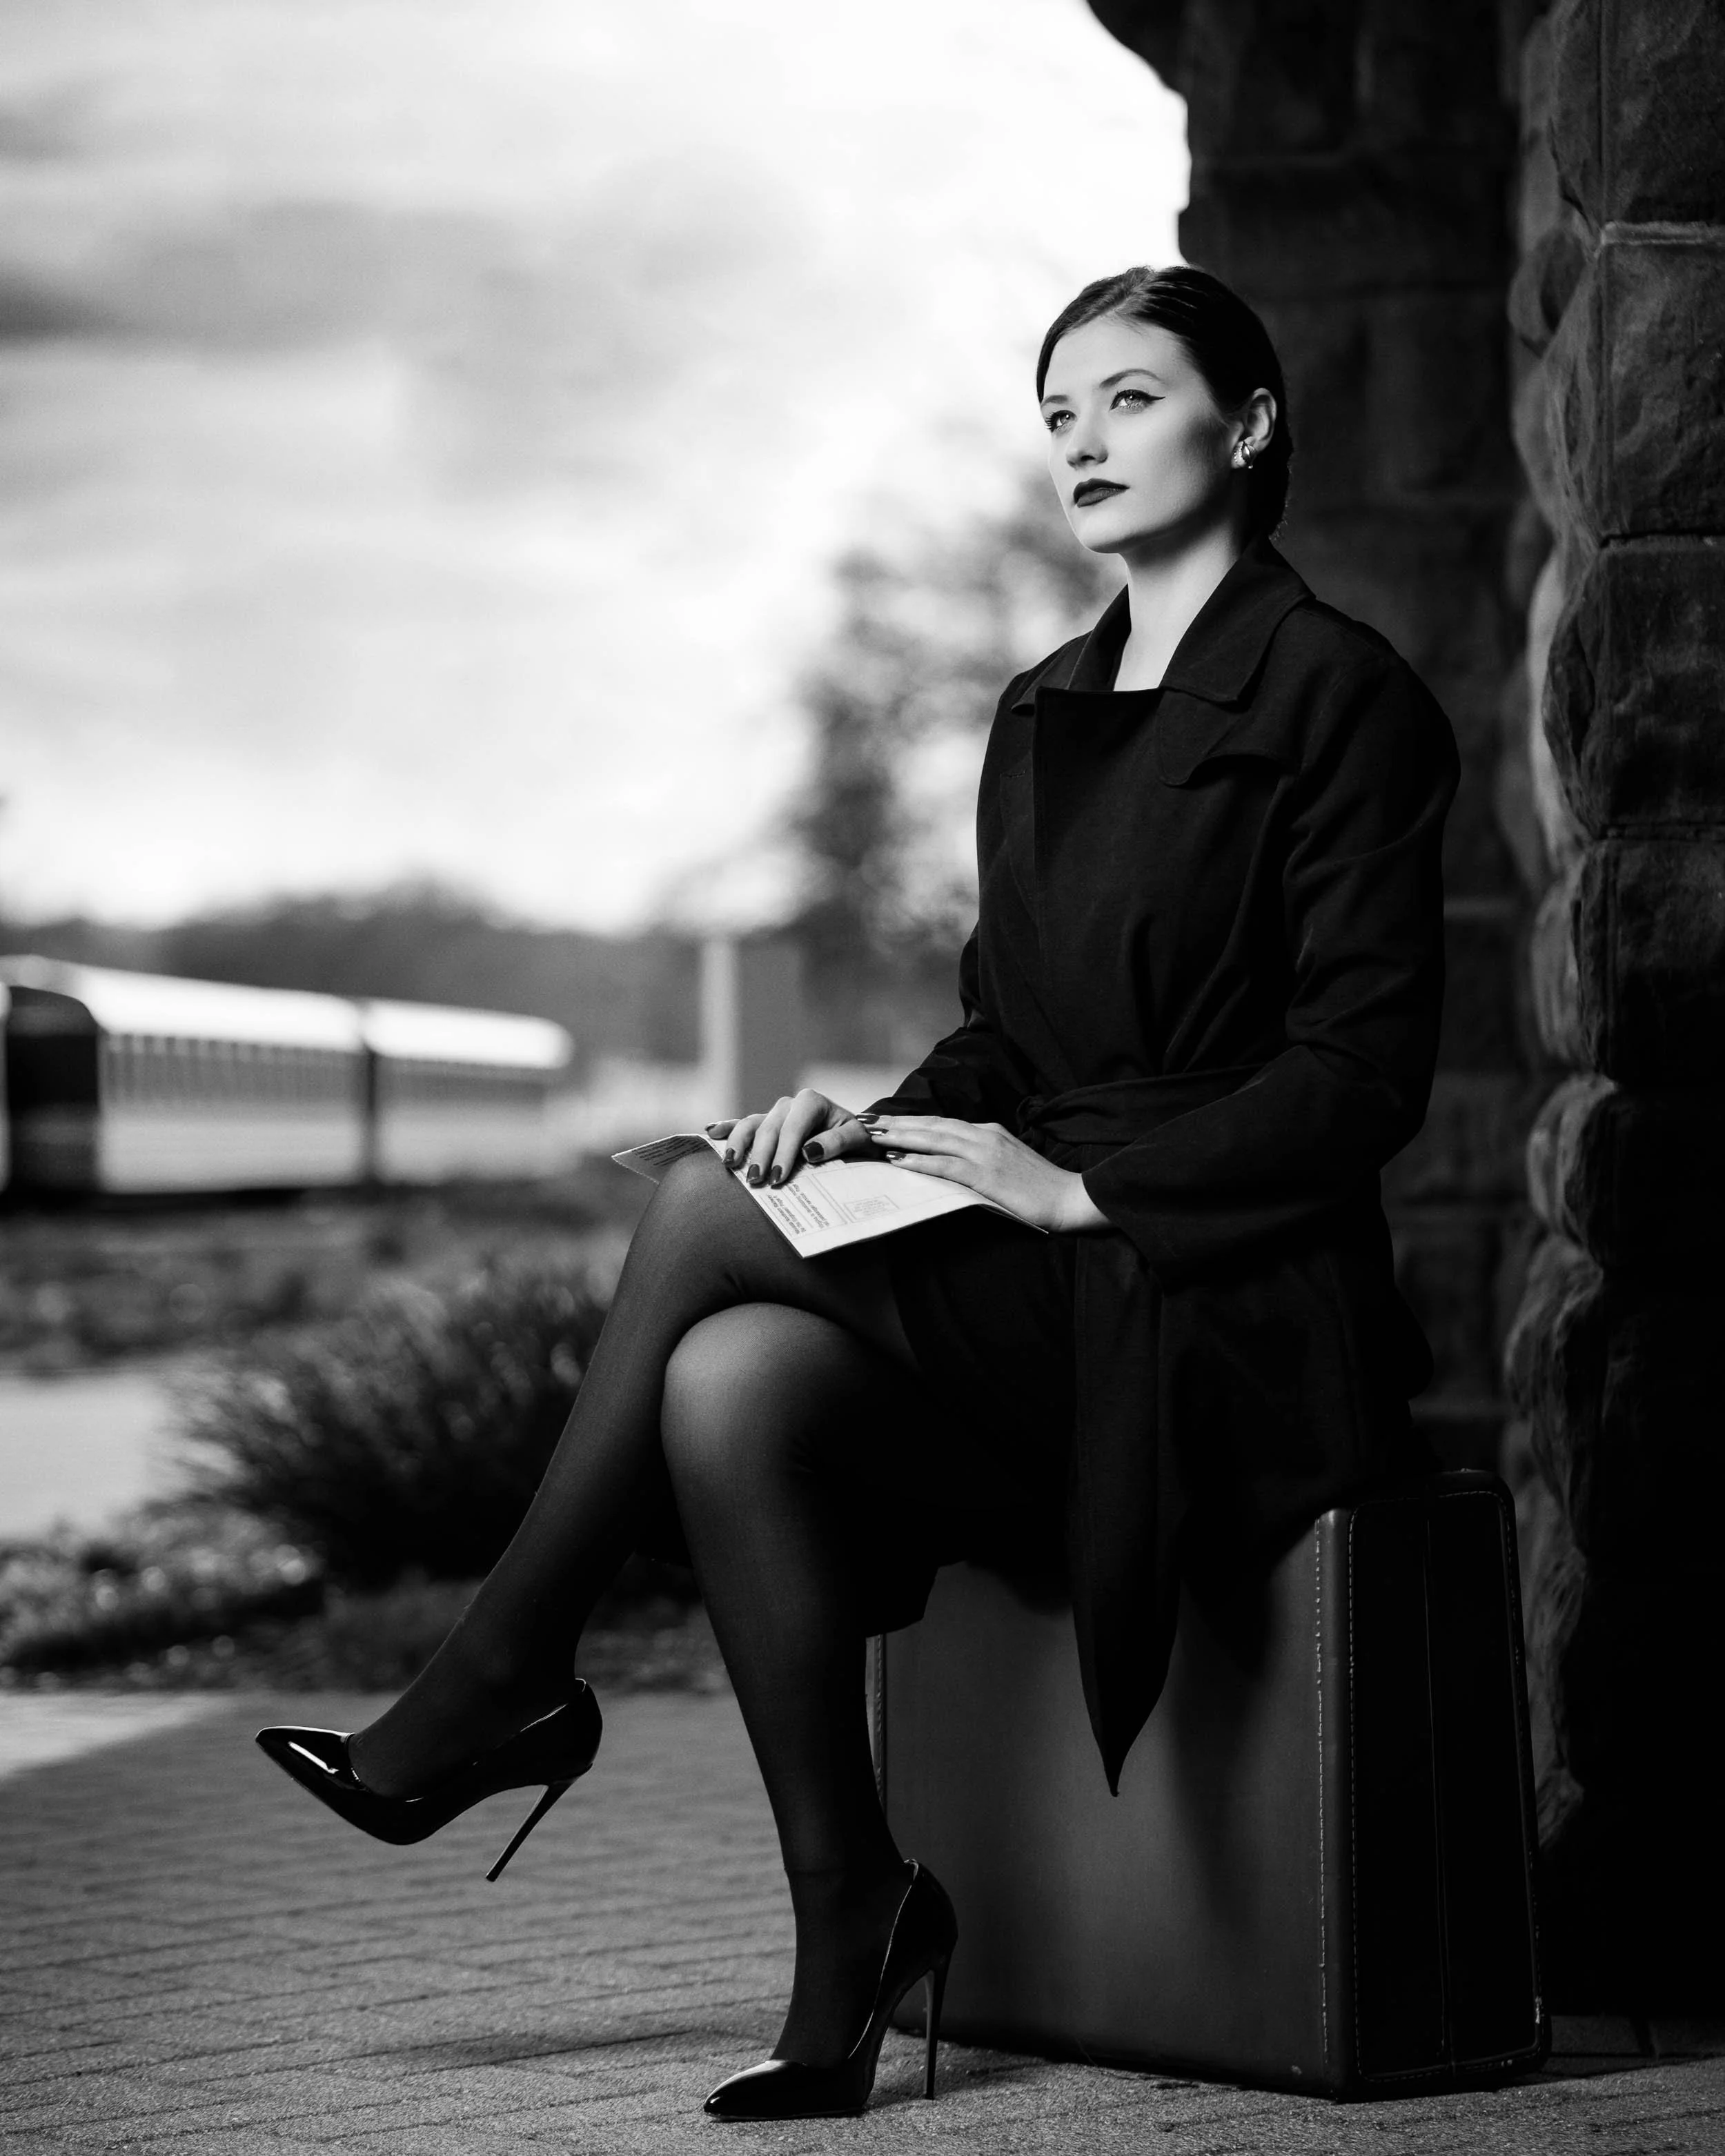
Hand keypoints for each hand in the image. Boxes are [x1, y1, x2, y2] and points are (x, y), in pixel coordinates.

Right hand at [707, 1090, 874, 1189]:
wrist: (855, 1135)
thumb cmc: (857, 1138)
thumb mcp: (857, 1139)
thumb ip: (836, 1142)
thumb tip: (808, 1151)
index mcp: (811, 1102)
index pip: (792, 1129)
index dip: (783, 1154)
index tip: (778, 1178)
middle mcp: (789, 1104)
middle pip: (769, 1129)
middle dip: (760, 1156)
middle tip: (755, 1181)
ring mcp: (775, 1113)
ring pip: (751, 1124)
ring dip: (739, 1144)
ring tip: (730, 1165)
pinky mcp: (766, 1123)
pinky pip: (743, 1123)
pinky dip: (727, 1128)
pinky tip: (711, 1133)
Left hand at [861, 1114, 1109, 1233]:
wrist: (1068, 1197)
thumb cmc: (1039, 1186)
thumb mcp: (1008, 1162)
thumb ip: (982, 1156)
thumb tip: (952, 1162)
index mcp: (989, 1131)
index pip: (943, 1123)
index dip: (914, 1121)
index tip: (888, 1121)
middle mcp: (984, 1135)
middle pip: (933, 1125)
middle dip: (899, 1123)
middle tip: (870, 1122)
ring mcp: (985, 1153)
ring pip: (934, 1140)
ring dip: (902, 1137)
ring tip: (875, 1137)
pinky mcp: (986, 1174)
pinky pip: (945, 1166)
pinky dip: (919, 1162)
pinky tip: (899, 1162)